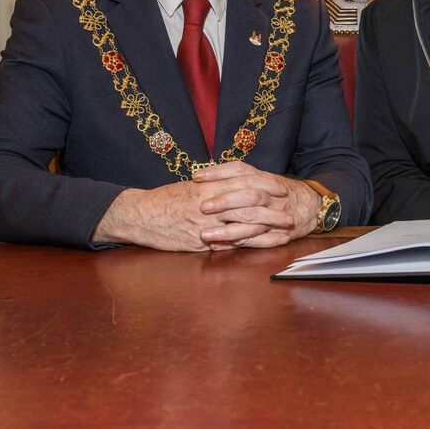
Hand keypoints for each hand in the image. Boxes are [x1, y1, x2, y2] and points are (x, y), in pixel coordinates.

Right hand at [91, 176, 280, 251]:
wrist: (139, 214)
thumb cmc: (166, 199)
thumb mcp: (192, 187)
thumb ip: (216, 186)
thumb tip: (241, 184)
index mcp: (209, 186)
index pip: (245, 181)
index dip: (266, 185)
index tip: (282, 189)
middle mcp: (210, 204)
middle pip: (250, 203)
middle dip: (273, 210)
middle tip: (290, 214)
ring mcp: (205, 224)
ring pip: (243, 225)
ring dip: (267, 228)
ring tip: (285, 232)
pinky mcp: (200, 243)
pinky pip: (229, 244)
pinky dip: (249, 245)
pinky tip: (263, 246)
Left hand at [193, 162, 321, 249]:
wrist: (311, 205)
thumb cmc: (280, 192)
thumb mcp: (262, 179)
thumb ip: (238, 178)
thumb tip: (204, 177)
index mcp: (262, 178)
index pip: (239, 170)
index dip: (218, 173)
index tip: (197, 178)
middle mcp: (269, 194)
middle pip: (247, 194)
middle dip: (224, 201)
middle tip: (202, 207)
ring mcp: (274, 214)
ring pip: (251, 221)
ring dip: (227, 230)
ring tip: (205, 235)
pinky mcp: (277, 233)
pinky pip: (256, 241)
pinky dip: (237, 244)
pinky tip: (218, 247)